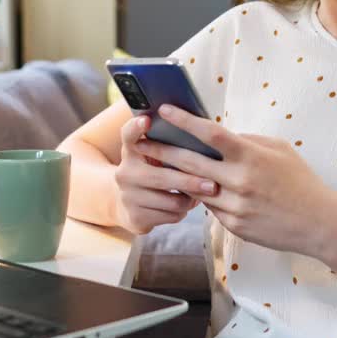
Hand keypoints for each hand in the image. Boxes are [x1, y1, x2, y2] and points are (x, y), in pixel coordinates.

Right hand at [113, 114, 215, 234]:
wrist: (123, 204)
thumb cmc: (150, 172)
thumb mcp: (150, 156)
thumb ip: (166, 145)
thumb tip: (201, 137)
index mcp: (131, 151)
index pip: (129, 134)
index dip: (137, 127)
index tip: (147, 120)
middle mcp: (125, 172)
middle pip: (161, 177)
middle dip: (190, 182)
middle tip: (213, 185)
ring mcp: (128, 196)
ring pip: (172, 201)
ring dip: (190, 200)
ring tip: (199, 195)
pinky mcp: (135, 217)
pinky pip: (171, 216)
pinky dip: (183, 212)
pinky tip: (184, 206)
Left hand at [132, 104, 336, 254]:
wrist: (320, 224)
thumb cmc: (301, 181)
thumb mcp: (279, 150)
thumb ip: (248, 141)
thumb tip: (221, 134)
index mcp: (250, 157)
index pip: (210, 134)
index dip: (184, 121)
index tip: (164, 110)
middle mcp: (239, 181)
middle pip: (190, 162)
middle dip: (163, 151)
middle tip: (142, 142)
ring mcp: (235, 206)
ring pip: (196, 188)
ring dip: (178, 176)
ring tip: (159, 164)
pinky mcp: (234, 225)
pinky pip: (211, 208)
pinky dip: (204, 197)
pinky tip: (196, 189)